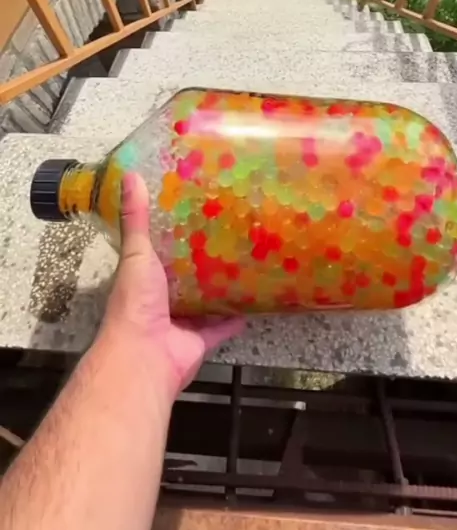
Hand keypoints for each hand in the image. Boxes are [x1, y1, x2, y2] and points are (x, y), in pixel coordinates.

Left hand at [103, 172, 243, 400]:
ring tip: (243, 262)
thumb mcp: (137, 252)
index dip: (173, 233)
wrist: (145, 354)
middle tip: (226, 233)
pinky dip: (237, 317)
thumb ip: (136, 218)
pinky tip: (254, 301)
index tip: (193, 211)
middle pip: (184, 275)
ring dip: (220, 286)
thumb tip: (129, 175)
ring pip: (204, 300)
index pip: (158, 250)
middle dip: (201, 259)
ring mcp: (181, 321)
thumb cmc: (136, 301)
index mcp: (143, 276)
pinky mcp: (200, 339)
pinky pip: (222, 326)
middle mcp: (161, 299)